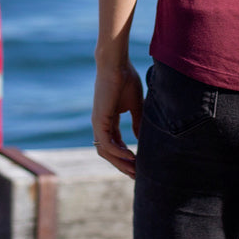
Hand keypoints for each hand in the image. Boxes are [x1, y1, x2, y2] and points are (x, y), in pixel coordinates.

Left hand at [92, 60, 142, 178]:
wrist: (116, 64)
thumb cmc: (126, 78)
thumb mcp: (135, 104)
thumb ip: (137, 121)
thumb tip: (140, 137)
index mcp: (108, 119)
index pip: (115, 144)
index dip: (126, 156)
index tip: (139, 164)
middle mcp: (101, 124)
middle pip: (108, 152)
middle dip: (122, 164)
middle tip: (137, 175)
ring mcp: (98, 123)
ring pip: (106, 151)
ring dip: (120, 162)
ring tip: (135, 170)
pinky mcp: (99, 120)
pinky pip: (106, 143)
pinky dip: (118, 152)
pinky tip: (131, 156)